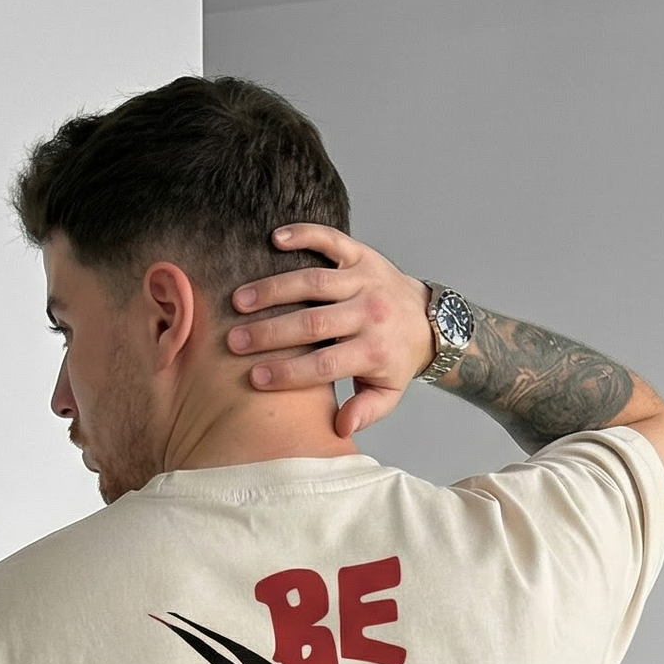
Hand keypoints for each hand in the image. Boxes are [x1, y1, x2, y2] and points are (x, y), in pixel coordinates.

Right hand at [228, 224, 436, 438]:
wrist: (429, 320)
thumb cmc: (396, 360)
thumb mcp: (388, 394)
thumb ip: (365, 412)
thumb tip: (340, 428)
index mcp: (375, 350)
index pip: (325, 364)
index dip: (289, 372)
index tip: (255, 377)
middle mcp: (370, 312)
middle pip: (313, 323)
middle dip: (271, 333)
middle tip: (235, 341)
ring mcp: (365, 279)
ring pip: (314, 283)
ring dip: (274, 290)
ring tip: (239, 301)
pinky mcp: (362, 255)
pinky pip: (332, 240)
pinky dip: (304, 234)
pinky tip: (275, 238)